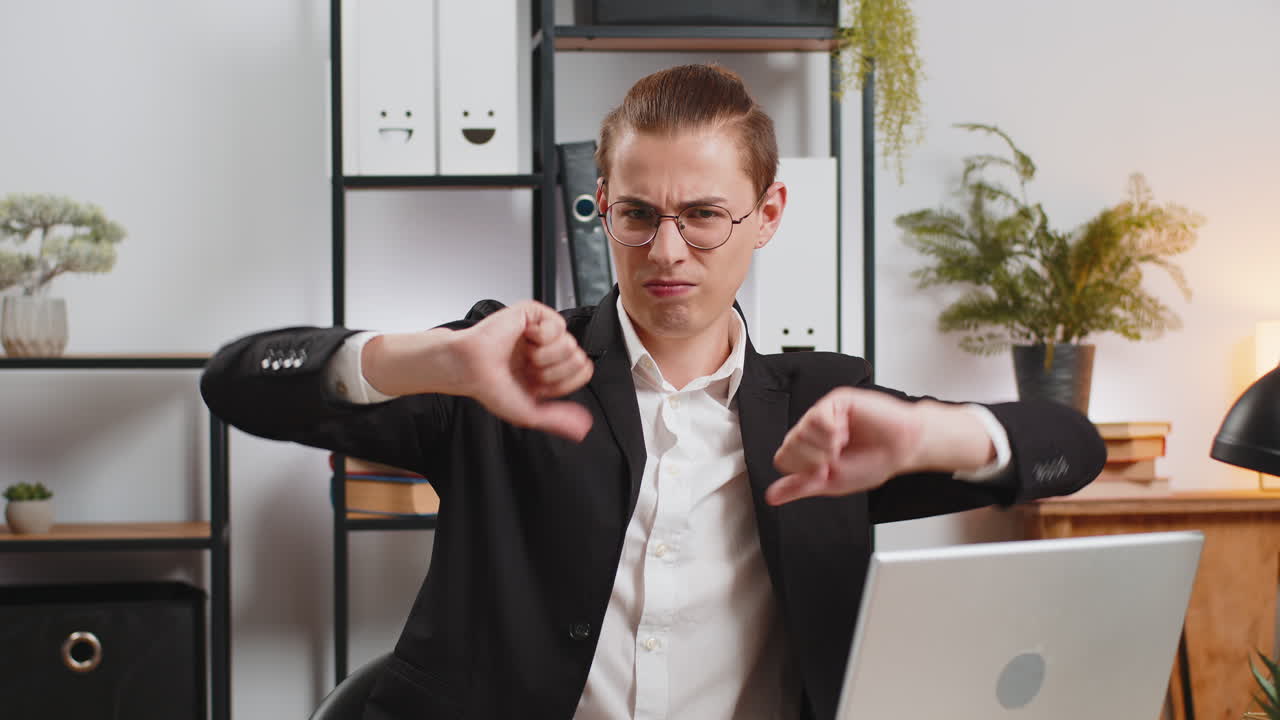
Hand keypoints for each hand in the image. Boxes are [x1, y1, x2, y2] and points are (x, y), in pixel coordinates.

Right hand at [364, 301, 593, 441]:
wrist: (470, 367)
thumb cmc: (489, 387)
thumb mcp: (527, 413)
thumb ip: (557, 420)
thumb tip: (583, 428)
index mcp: (547, 372)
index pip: (581, 373)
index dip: (563, 383)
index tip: (539, 385)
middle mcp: (546, 352)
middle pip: (579, 358)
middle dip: (555, 371)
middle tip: (530, 371)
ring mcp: (540, 333)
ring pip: (570, 343)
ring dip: (546, 356)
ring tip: (525, 356)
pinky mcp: (533, 314)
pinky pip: (558, 325)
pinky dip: (541, 336)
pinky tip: (524, 338)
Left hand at [766, 387, 923, 505]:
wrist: (903, 448)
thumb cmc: (874, 462)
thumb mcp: (831, 483)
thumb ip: (800, 487)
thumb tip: (772, 497)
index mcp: (809, 449)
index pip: (783, 459)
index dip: (804, 470)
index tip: (825, 471)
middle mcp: (813, 430)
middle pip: (789, 446)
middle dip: (815, 459)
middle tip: (836, 457)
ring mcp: (823, 414)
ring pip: (801, 431)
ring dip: (825, 446)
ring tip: (844, 443)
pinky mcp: (836, 402)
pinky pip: (817, 416)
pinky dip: (832, 430)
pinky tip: (845, 432)